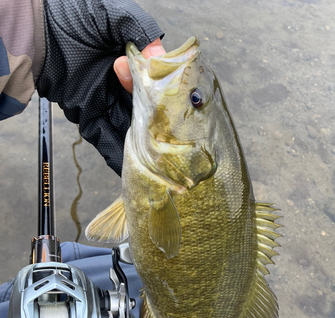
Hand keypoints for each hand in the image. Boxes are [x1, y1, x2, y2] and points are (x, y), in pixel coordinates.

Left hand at [36, 0, 163, 175]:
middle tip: (172, 136)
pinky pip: (107, 139)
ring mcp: (105, 102)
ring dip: (144, 142)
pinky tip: (136, 162)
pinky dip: (120, 153)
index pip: (157, 83)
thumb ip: (139, 30)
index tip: (176, 104)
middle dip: (158, 123)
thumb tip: (158, 59)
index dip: (167, 94)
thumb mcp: (112, 15)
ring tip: (161, 156)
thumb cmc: (71, 17)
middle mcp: (122, 84)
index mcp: (133, 61)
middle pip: (147, 110)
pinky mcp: (88, 116)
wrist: (35, 33)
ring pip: (131, 127)